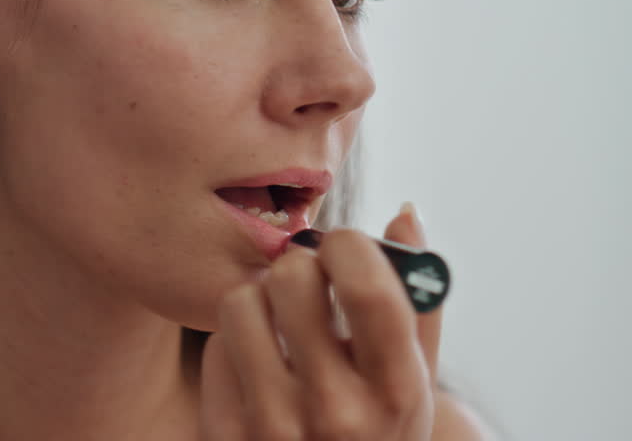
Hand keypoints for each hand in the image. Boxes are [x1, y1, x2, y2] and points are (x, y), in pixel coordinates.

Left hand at [200, 204, 441, 439]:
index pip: (366, 283)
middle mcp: (337, 413)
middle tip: (308, 284)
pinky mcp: (224, 436)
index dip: (349, 244)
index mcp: (397, 390)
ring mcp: (274, 429)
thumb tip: (404, 213)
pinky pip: (214, 344)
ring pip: (241, 301)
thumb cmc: (379, 429)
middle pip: (292, 277)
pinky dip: (235, 344)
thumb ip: (417, 298)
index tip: (345, 248)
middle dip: (300, 267)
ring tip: (280, 324)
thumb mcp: (415, 378)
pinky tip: (260, 367)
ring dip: (260, 300)